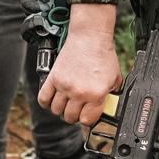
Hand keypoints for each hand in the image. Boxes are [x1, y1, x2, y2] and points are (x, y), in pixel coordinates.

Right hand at [37, 4, 120, 125]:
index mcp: (96, 94)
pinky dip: (46, 102)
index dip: (88, 119)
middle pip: (70, 117)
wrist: (90, 38)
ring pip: (56, 110)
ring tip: (67, 103)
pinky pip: (43, 99)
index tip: (88, 114)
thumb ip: (112, 96)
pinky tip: (53, 99)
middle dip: (74, 115)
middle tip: (78, 108)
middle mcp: (79, 92)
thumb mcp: (115, 79)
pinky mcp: (53, 78)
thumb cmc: (103, 56)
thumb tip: (109, 109)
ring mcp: (64, 86)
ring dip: (61, 109)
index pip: (86, 121)